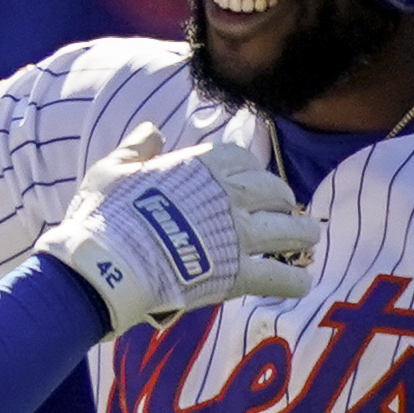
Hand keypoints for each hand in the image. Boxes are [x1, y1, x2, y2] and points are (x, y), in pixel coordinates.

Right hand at [39, 125, 313, 327]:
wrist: (107, 264)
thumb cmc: (103, 216)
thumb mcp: (113, 170)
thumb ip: (138, 150)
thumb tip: (152, 130)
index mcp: (202, 166)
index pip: (244, 160)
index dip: (253, 171)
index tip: (254, 181)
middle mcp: (229, 196)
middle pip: (273, 192)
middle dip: (282, 199)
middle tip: (286, 209)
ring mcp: (238, 235)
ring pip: (288, 231)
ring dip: (302, 233)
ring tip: (310, 237)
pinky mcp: (238, 275)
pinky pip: (280, 277)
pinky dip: (295, 280)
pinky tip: (304, 282)